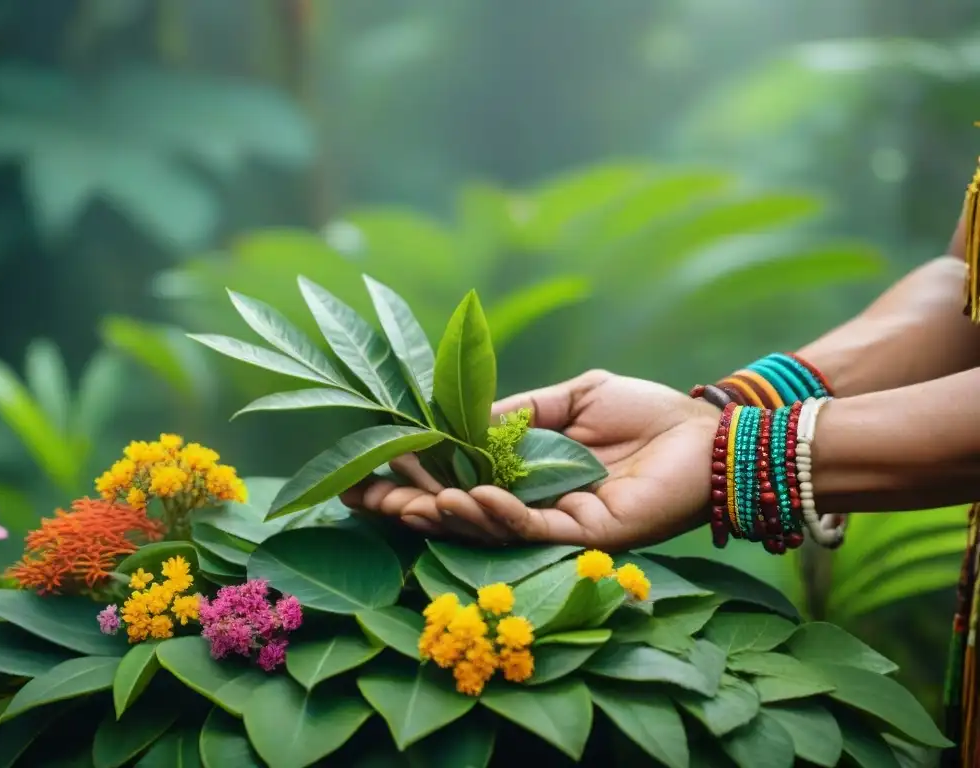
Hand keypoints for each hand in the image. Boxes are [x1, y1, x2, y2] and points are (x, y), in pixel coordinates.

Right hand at [342, 369, 721, 550]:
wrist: (706, 433)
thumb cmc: (645, 412)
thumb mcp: (572, 397)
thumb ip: (519, 411)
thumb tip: (461, 422)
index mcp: (525, 472)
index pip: (455, 479)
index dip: (410, 479)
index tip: (363, 474)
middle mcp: (533, 504)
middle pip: (458, 514)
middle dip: (408, 508)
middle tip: (361, 499)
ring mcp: (558, 525)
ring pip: (487, 529)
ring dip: (446, 513)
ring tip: (411, 499)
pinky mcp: (586, 537)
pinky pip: (533, 529)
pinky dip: (500, 514)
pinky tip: (471, 495)